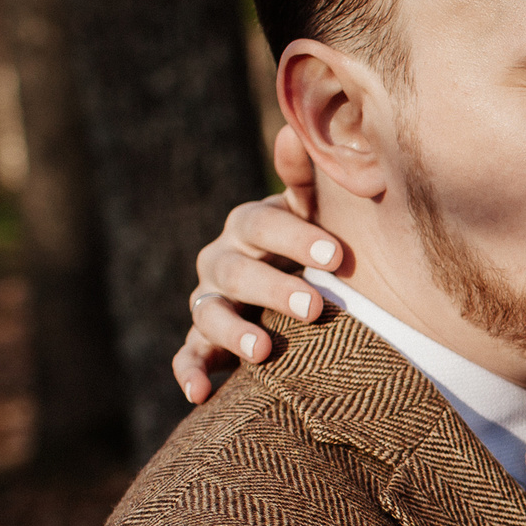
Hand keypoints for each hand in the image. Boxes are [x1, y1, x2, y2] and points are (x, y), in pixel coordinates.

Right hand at [172, 125, 348, 401]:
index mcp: (250, 225)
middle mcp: (222, 260)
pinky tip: (200, 394)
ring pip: (209, 313)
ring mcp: (209, 302)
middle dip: (274, 289)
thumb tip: (296, 132)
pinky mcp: (203, 342)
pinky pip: (188, 356)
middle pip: (237, 271)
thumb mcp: (315, 213)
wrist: (296, 285)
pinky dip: (190, 373)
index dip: (297, 238)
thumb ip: (308, 179)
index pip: (263, 224)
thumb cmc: (312, 244)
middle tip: (315, 308)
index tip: (338, 257)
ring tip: (263, 352)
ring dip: (234, 332)